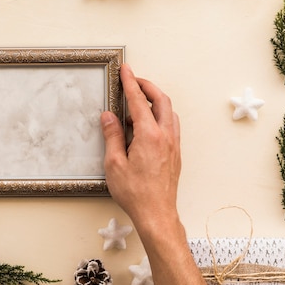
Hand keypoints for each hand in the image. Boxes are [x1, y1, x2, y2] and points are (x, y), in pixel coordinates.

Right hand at [100, 64, 180, 235]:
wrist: (157, 214)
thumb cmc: (136, 193)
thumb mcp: (114, 163)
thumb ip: (112, 136)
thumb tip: (109, 117)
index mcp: (149, 135)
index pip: (138, 101)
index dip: (130, 83)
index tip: (126, 70)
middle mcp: (165, 136)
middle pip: (160, 100)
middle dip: (147, 86)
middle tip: (134, 80)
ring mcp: (173, 145)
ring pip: (168, 112)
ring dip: (155, 101)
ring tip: (138, 103)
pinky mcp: (175, 154)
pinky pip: (170, 125)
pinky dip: (160, 116)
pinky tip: (147, 124)